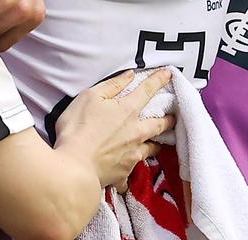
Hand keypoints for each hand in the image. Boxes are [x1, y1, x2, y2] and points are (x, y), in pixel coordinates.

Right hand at [54, 69, 175, 188]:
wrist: (74, 167)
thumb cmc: (77, 129)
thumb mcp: (90, 97)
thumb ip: (112, 85)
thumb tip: (129, 75)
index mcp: (127, 110)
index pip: (148, 91)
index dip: (159, 80)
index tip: (169, 74)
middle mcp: (136, 132)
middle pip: (159, 124)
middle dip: (169, 120)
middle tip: (173, 117)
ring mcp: (132, 154)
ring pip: (152, 149)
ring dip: (155, 145)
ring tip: (157, 144)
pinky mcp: (124, 173)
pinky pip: (131, 173)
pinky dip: (130, 170)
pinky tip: (128, 171)